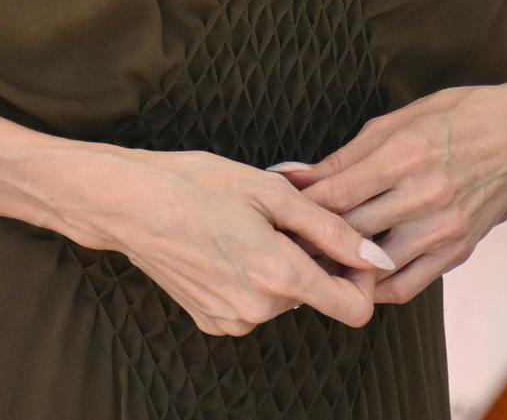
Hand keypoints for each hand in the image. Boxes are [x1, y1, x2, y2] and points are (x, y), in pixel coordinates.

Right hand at [74, 146, 400, 335]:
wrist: (129, 204)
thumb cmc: (198, 185)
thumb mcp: (274, 192)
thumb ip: (333, 229)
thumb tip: (377, 256)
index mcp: (280, 277)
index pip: (355, 308)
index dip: (362, 276)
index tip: (349, 245)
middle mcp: (258, 311)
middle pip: (318, 295)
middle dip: (315, 258)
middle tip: (285, 215)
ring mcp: (232, 320)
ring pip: (285, 297)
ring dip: (283, 264)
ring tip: (252, 223)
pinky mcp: (211, 320)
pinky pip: (254, 303)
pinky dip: (254, 277)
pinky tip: (229, 243)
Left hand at [272, 84, 506, 304]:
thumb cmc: (456, 117)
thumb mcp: (400, 119)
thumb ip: (347, 155)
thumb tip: (296, 175)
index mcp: (407, 153)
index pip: (337, 193)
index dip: (300, 207)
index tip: (275, 211)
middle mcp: (426, 194)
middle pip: (351, 230)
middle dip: (311, 239)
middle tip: (281, 243)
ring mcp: (445, 226)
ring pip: (376, 263)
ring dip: (340, 268)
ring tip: (310, 266)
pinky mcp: (459, 249)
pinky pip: (409, 284)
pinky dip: (377, 288)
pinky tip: (356, 279)